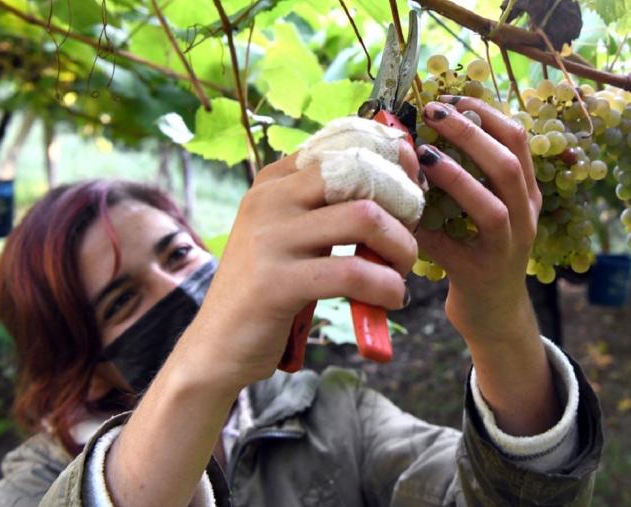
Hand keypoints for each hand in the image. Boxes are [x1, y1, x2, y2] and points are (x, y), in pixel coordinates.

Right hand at [187, 137, 421, 390]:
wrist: (218, 345)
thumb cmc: (271, 287)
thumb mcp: (295, 233)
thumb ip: (334, 204)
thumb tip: (402, 170)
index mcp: (275, 180)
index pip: (346, 140)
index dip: (393, 161)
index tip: (413, 191)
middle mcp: (270, 198)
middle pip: (362, 170)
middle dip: (403, 204)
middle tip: (407, 240)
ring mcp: (269, 238)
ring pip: (365, 217)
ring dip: (401, 248)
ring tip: (399, 273)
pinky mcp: (276, 283)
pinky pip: (354, 272)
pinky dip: (387, 287)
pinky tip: (390, 300)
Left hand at [415, 97, 541, 346]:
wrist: (494, 315)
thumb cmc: (481, 252)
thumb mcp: (489, 210)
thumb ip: (474, 176)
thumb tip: (431, 127)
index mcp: (527, 194)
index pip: (519, 140)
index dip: (487, 113)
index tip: (452, 97)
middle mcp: (525, 218)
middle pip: (508, 165)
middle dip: (470, 133)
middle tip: (434, 113)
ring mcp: (506, 250)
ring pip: (491, 208)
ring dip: (455, 177)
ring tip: (423, 156)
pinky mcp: (479, 276)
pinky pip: (450, 248)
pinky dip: (424, 228)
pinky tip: (400, 211)